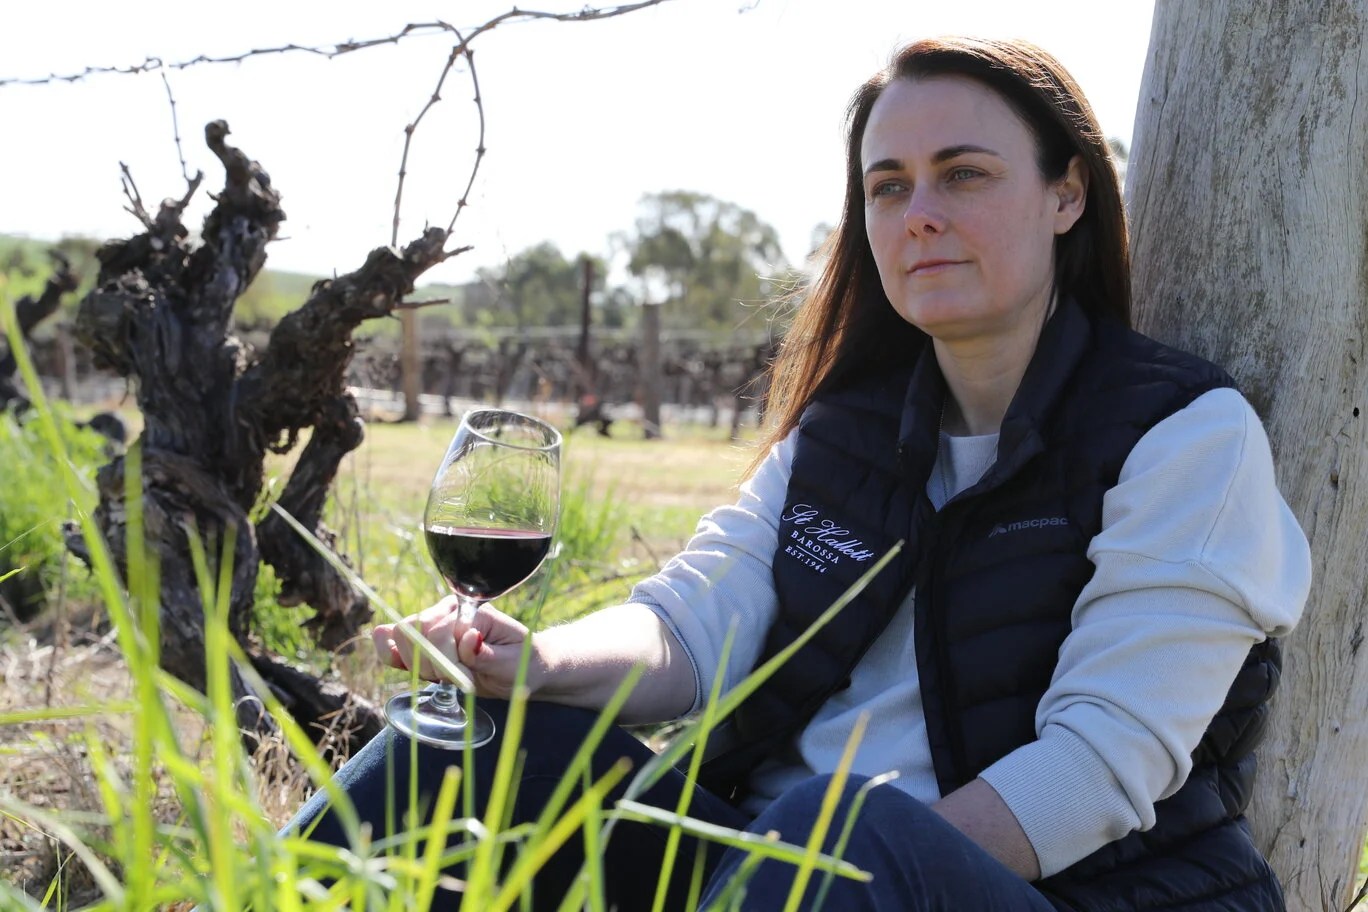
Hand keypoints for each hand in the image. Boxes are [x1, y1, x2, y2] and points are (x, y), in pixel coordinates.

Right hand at [371, 596, 533, 699]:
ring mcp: (432, 622)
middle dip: (429, 663)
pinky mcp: (421, 639)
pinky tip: (412, 669)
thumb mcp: (512, 665)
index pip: (439, 632)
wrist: (522, 668)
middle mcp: (449, 610)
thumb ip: (487, 655)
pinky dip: (391, 656)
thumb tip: (467, 637)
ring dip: (416, 664)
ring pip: (399, 636)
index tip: (467, 681)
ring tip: (442, 676)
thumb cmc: (520, 664)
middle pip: (413, 631)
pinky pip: (388, 640)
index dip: (446, 662)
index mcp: (473, 610)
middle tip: (453, 679)